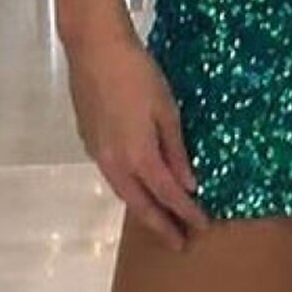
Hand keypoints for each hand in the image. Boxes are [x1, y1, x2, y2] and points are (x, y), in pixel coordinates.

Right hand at [65, 31, 212, 252]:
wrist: (95, 49)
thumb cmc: (138, 73)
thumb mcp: (166, 109)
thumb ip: (176, 149)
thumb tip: (188, 184)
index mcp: (139, 156)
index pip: (167, 194)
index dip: (186, 212)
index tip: (202, 225)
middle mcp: (115, 163)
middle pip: (139, 204)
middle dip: (160, 225)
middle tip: (178, 242)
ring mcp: (98, 154)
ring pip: (122, 192)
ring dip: (142, 209)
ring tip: (160, 220)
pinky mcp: (89, 141)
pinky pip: (112, 175)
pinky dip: (128, 188)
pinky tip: (137, 185)